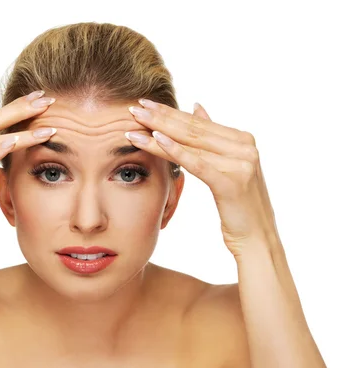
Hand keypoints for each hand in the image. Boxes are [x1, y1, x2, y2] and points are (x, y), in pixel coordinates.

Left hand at [124, 100, 278, 257]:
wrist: (258, 239)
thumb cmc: (238, 206)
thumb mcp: (227, 166)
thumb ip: (213, 137)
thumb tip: (197, 106)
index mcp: (242, 139)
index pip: (197, 123)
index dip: (169, 112)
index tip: (144, 104)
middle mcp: (244, 146)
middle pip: (192, 129)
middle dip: (160, 118)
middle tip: (133, 108)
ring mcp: (240, 162)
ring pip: (190, 143)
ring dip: (159, 132)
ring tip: (134, 123)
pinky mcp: (231, 182)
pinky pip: (196, 163)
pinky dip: (175, 150)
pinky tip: (155, 139)